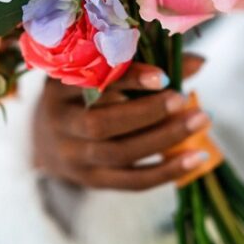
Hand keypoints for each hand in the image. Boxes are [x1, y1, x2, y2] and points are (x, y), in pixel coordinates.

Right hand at [32, 55, 208, 190]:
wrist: (44, 137)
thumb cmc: (82, 92)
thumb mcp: (97, 71)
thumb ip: (141, 64)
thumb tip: (197, 62)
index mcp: (60, 87)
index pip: (92, 83)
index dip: (127, 80)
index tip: (162, 76)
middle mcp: (61, 122)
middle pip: (101, 124)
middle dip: (147, 112)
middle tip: (183, 99)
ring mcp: (73, 156)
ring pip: (119, 153)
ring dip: (164, 139)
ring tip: (200, 120)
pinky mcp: (90, 180)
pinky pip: (131, 181)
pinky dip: (165, 171)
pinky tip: (195, 158)